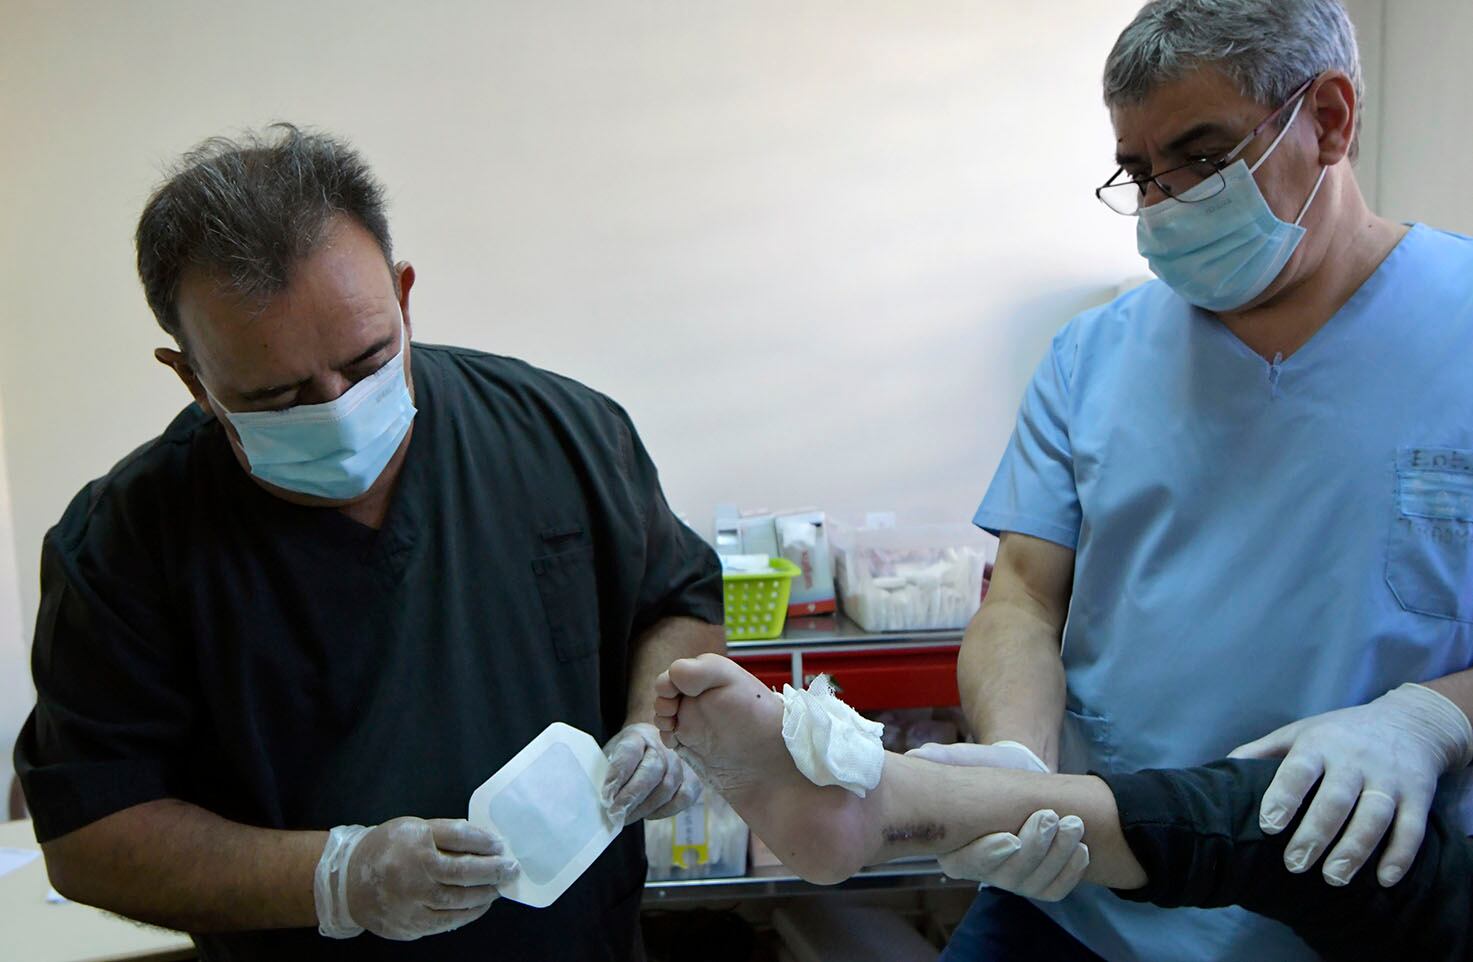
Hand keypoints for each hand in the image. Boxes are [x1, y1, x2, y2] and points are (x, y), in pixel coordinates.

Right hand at [317, 818, 518, 940]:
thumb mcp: (414, 828)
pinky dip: (467, 914)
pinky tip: (479, 906)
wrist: (347, 882)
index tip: (501, 845)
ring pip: (457, 902)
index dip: (484, 842)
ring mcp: (411, 904)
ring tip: (498, 888)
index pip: (459, 839)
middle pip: (463, 873)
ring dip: (484, 895)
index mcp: (415, 844)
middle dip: (492, 871)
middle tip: (511, 869)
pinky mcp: (410, 925)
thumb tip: (485, 839)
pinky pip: (446, 922)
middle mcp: (412, 875)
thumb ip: (448, 832)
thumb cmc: (387, 848)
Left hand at [602, 722, 701, 822]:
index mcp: (638, 735)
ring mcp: (680, 761)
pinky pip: (683, 797)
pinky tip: (649, 814)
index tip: (606, 796)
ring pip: (667, 787)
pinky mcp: (693, 778)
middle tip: (615, 814)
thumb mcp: (612, 754)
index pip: (629, 752)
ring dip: (645, 807)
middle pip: (651, 771)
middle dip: (631, 796)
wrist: (652, 743)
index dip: (618, 775)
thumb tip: (598, 798)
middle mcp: (662, 745)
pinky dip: (665, 810)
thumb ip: (605, 771)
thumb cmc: (627, 755)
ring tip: (627, 818)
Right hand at [907, 741, 1088, 900]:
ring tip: (1074, 824)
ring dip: (1058, 856)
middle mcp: (982, 869)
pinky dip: (1071, 871)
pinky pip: (1055, 888)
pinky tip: (1081, 848)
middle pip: (1007, 876)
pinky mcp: (1038, 881)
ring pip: (1034, 883)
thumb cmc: (992, 767)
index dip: (989, 856)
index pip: (965, 864)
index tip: (1011, 838)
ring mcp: (1011, 878)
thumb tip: (918, 756)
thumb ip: (943, 759)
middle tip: (1052, 817)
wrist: (1026, 773)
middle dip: (1035, 849)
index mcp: (955, 845)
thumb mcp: (968, 758)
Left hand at [1229, 683, 1472, 886]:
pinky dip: (1400, 855)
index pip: (1299, 770)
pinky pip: (1412, 829)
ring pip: (1373, 816)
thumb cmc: (1340, 733)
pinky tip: (1383, 880)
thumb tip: (1221, 769)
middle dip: (1315, 834)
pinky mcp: (1418, 795)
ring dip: (1354, 850)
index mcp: (1320, 744)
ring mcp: (1389, 778)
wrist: (1409, 722)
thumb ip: (1263, 751)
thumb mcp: (1300, 732)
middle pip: (1335, 800)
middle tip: (1295, 865)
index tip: (1269, 826)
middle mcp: (1355, 760)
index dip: (1284, 796)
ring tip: (1333, 877)